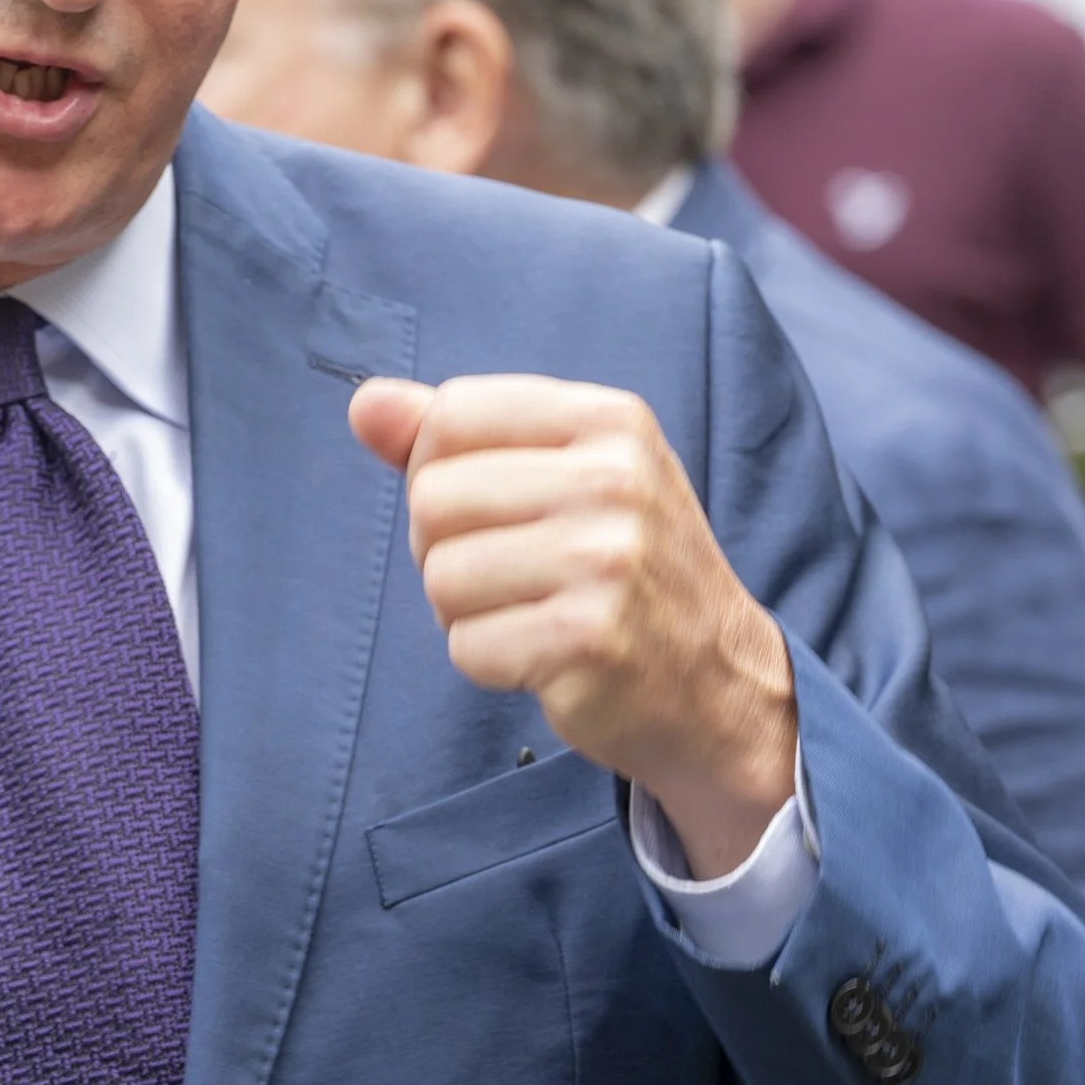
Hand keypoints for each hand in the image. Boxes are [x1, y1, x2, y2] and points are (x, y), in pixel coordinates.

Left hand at [352, 372, 796, 877]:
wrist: (719, 682)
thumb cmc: (624, 569)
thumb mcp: (566, 475)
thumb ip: (458, 437)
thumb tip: (365, 403)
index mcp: (610, 421)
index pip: (454, 414)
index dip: (439, 468)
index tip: (491, 507)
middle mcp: (615, 481)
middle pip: (432, 498)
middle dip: (448, 549)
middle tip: (516, 575)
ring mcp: (607, 561)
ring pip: (441, 577)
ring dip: (466, 612)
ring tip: (533, 614)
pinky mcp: (589, 640)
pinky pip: (466, 646)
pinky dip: (490, 662)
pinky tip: (547, 658)